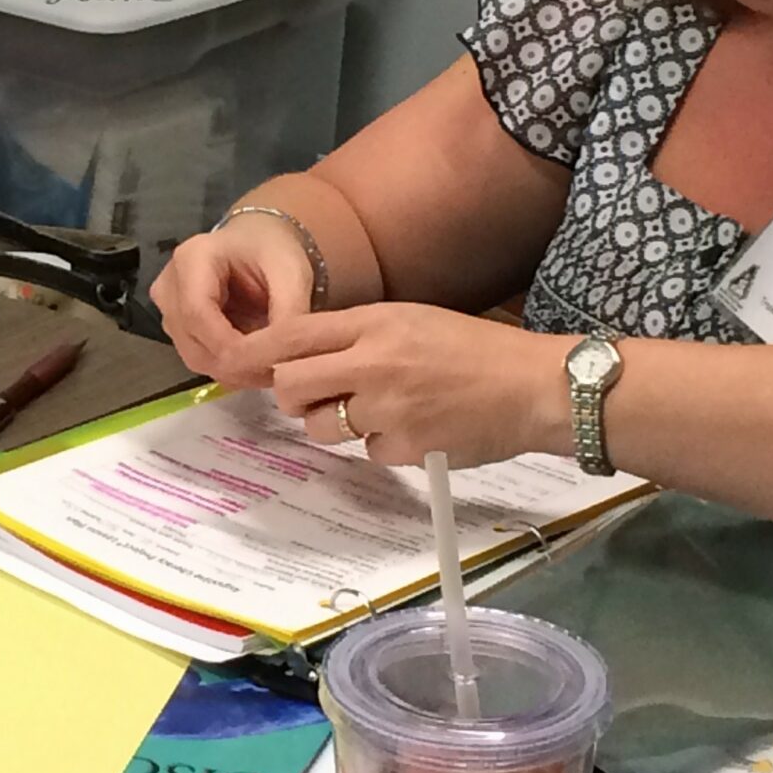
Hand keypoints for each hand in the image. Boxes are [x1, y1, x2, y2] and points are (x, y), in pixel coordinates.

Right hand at [153, 213, 320, 388]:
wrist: (257, 243)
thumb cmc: (273, 250)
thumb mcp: (292, 273)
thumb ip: (289, 313)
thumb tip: (286, 360)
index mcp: (191, 259)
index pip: (198, 315)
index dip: (231, 348)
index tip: (269, 365)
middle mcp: (169, 285)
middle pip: (193, 343)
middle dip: (236, 366)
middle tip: (279, 374)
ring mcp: (168, 309)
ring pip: (194, 357)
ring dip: (234, 371)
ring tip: (271, 369)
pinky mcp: (176, 327)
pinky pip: (199, 358)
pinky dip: (229, 368)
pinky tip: (256, 365)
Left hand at [258, 304, 568, 466]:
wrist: (534, 386)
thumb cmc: (475, 348)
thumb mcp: (410, 320)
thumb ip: (356, 335)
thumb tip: (300, 355)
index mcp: (374, 323)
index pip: (292, 336)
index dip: (256, 353)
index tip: (238, 364)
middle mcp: (373, 363)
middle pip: (291, 386)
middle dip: (290, 396)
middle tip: (310, 398)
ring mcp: (388, 409)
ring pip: (322, 427)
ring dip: (336, 424)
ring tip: (377, 412)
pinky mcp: (406, 447)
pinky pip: (368, 452)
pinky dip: (383, 445)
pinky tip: (415, 429)